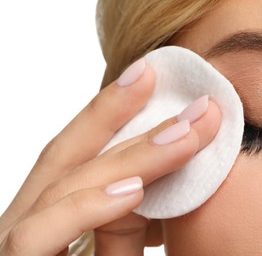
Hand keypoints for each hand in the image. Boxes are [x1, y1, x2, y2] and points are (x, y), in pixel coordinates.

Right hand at [0, 59, 220, 254]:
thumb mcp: (115, 248)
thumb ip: (131, 221)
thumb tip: (163, 182)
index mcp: (57, 214)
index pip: (85, 155)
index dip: (115, 113)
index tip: (155, 80)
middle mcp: (32, 221)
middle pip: (74, 155)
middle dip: (122, 113)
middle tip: (173, 83)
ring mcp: (18, 244)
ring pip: (64, 184)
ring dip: (129, 155)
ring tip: (185, 133)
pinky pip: (40, 236)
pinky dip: (86, 208)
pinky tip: (131, 192)